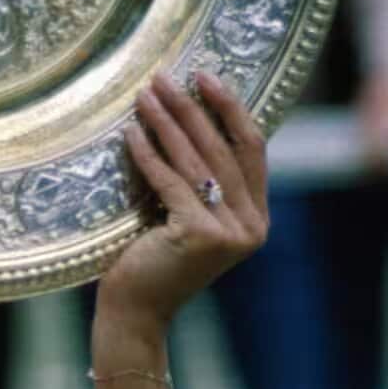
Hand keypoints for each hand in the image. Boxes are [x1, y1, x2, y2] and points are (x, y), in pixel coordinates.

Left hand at [91, 72, 267, 388]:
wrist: (136, 312)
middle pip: (223, 149)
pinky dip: (148, 153)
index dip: (230, 110)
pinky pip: (170, 182)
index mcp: (257, 219)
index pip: (252, 150)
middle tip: (167, 76)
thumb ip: (204, 183)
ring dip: (167, 122)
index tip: (206, 77)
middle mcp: (252, 226)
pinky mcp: (199, 235)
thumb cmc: (155, 261)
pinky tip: (130, 132)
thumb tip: (191, 117)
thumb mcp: (190, 218)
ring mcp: (229, 233)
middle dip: (193, 108)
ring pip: (196, 162)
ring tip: (145, 94)